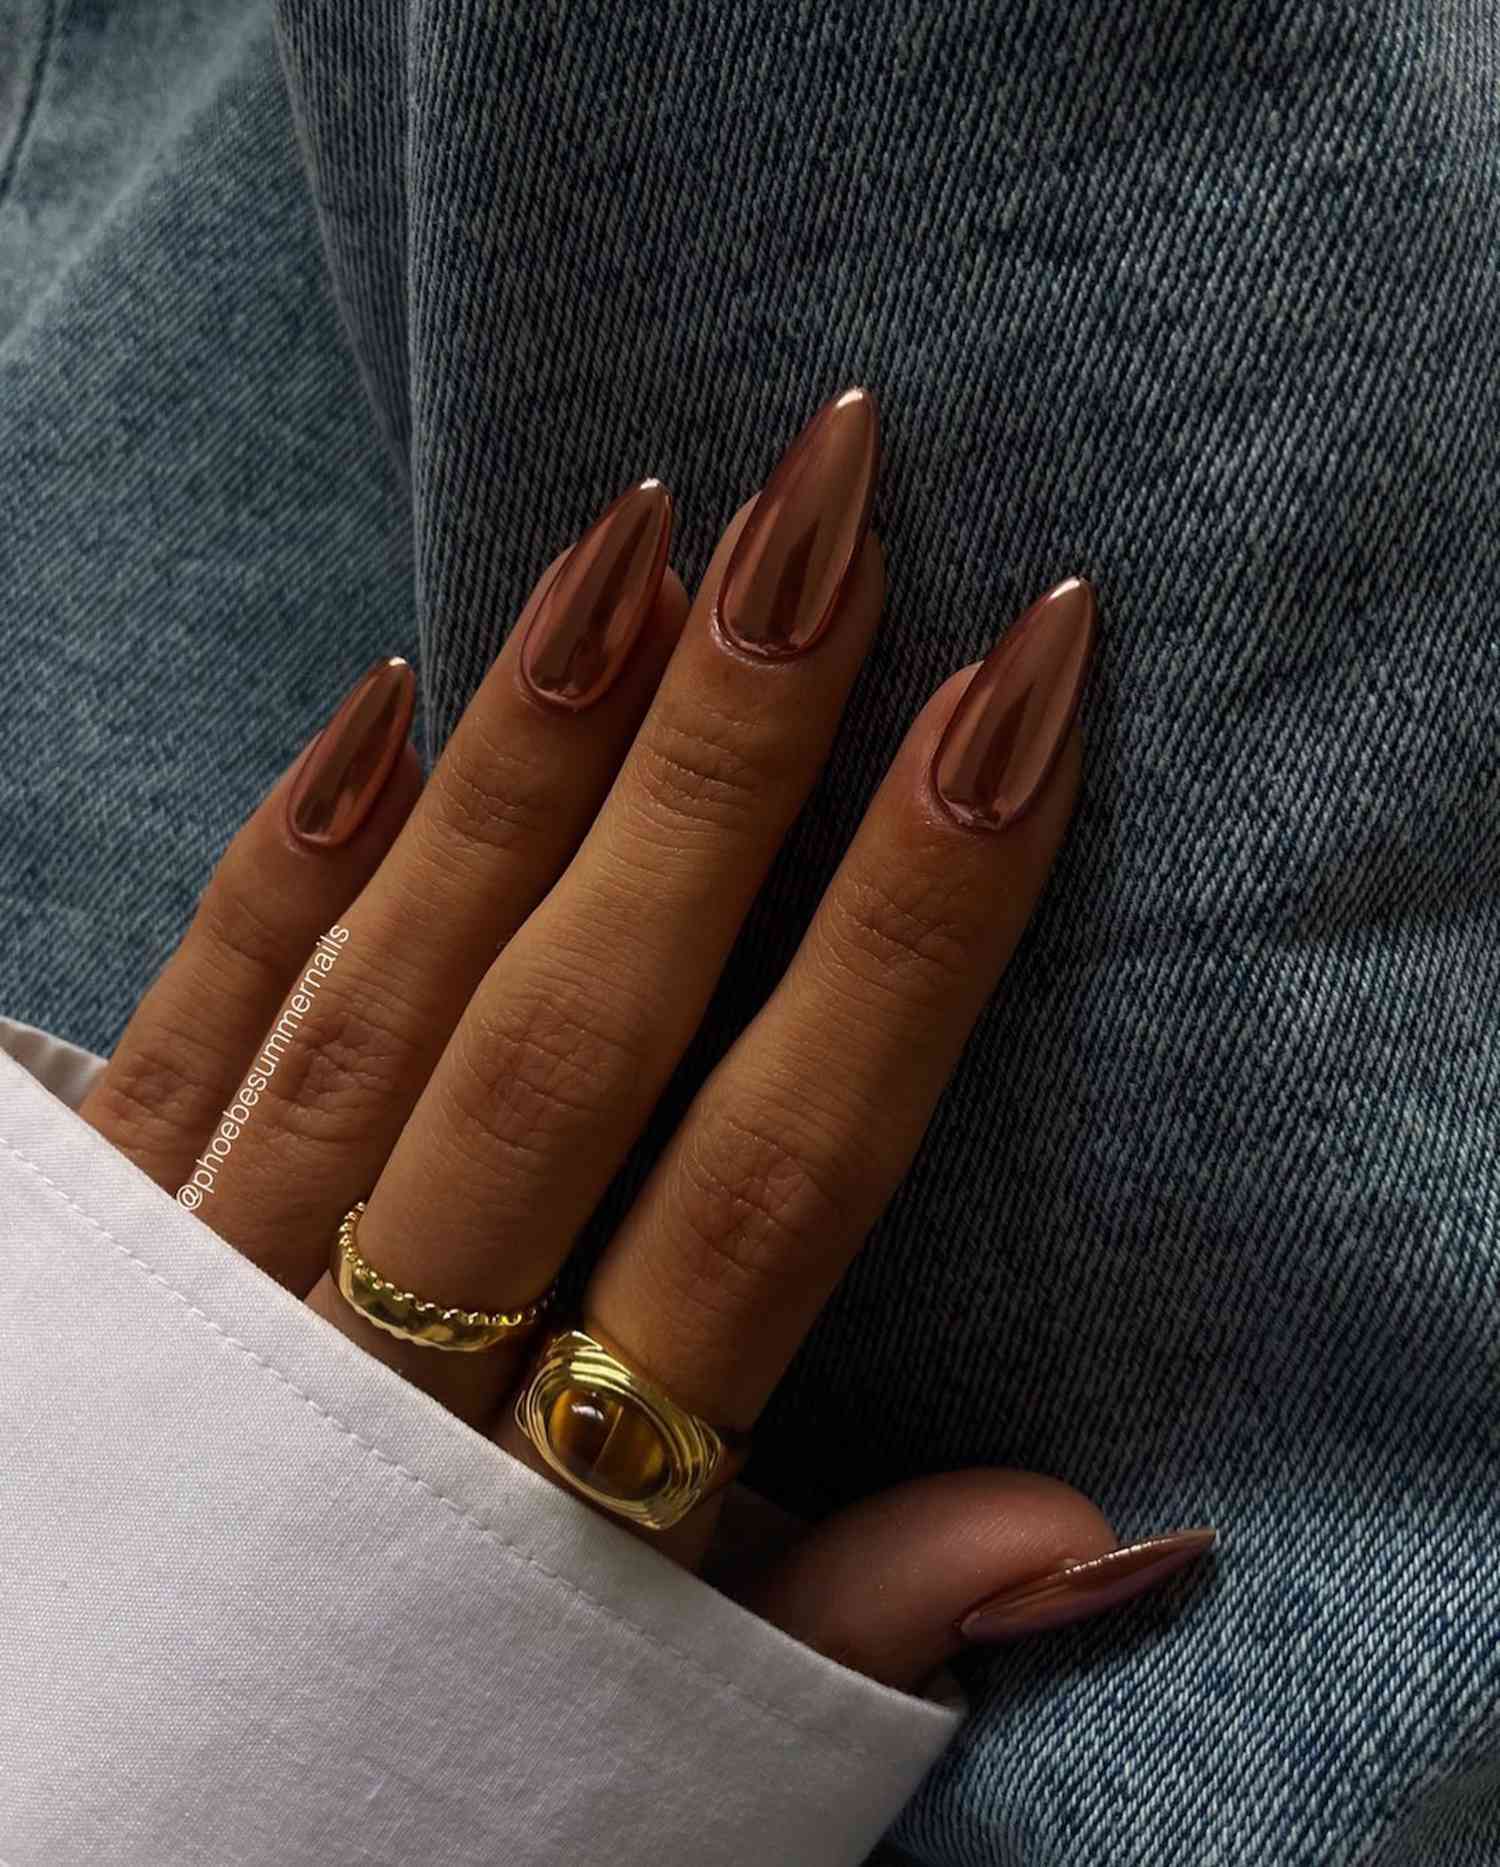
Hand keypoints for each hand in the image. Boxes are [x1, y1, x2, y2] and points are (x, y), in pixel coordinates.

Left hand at [80, 386, 1212, 1694]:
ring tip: (644, 533)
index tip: (1011, 711)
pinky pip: (190, 1033)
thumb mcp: (658, 1729)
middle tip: (826, 512)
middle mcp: (381, 1366)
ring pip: (392, 992)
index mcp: (564, 1501)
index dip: (908, 936)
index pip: (777, 1168)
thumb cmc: (425, 1758)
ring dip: (528, 758)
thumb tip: (1100, 1527)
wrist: (104, 1828)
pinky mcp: (83, 1245)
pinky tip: (380, 702)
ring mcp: (210, 1288)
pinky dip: (286, 869)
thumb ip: (853, 1617)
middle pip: (581, 1027)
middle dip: (721, 760)